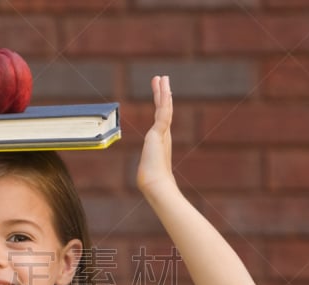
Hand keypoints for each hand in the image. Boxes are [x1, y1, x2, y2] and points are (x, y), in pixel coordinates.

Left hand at [136, 75, 175, 197]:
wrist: (155, 183)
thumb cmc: (151, 180)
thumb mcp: (147, 169)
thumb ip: (147, 169)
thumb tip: (144, 179)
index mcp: (160, 141)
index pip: (162, 119)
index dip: (162, 106)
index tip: (163, 95)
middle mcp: (163, 135)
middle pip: (164, 109)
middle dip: (163, 94)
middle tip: (163, 79)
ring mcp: (163, 133)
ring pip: (164, 107)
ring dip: (163, 92)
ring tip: (162, 78)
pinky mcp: (159, 132)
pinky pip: (163, 111)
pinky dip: (164, 99)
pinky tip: (164, 89)